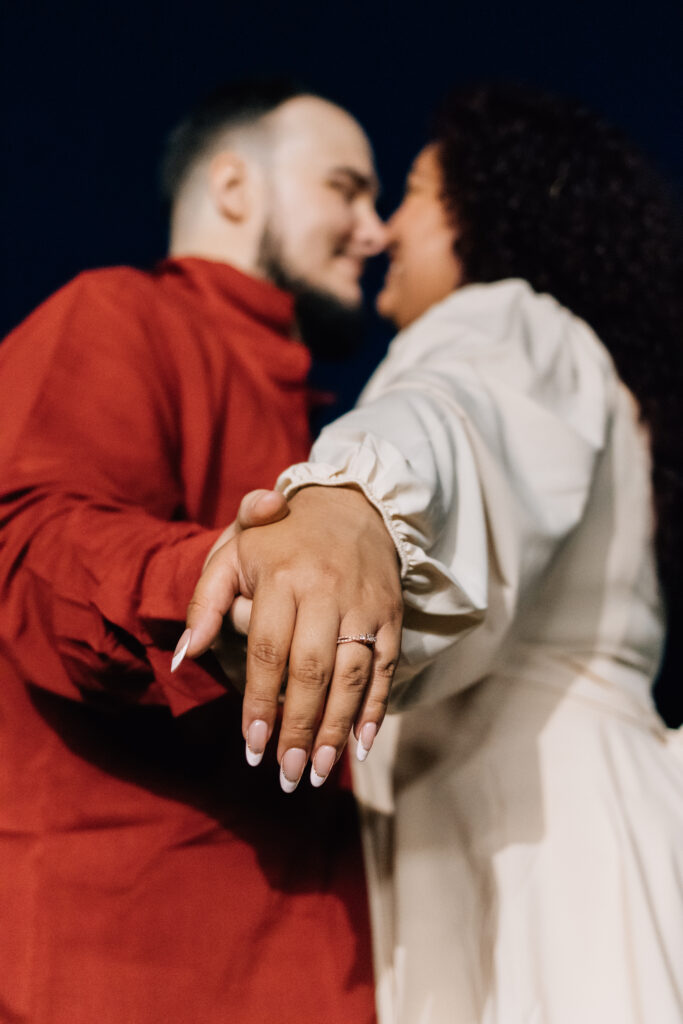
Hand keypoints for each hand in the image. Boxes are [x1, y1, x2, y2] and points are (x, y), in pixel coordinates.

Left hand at [176, 486, 402, 790]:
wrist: (352, 503)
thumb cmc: (281, 535)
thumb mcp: (234, 551)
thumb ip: (204, 602)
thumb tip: (180, 658)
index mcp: (282, 576)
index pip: (268, 650)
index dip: (259, 701)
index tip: (252, 744)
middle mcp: (326, 591)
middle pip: (311, 670)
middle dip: (298, 727)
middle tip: (286, 773)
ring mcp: (364, 604)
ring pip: (352, 675)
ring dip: (336, 728)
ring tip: (318, 770)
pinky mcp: (391, 614)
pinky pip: (386, 668)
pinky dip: (376, 709)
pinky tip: (362, 745)